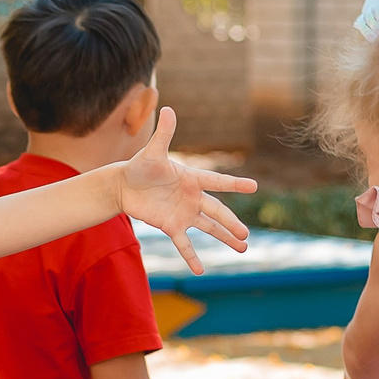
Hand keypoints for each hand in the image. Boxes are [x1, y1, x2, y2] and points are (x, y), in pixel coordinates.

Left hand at [114, 108, 254, 274]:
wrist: (125, 185)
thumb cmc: (141, 166)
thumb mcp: (152, 151)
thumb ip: (164, 133)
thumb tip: (168, 109)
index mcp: (192, 178)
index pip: (217, 182)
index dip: (234, 184)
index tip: (254, 186)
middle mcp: (193, 197)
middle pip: (217, 212)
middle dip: (231, 223)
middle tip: (246, 234)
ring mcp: (184, 213)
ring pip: (208, 228)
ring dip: (224, 238)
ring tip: (243, 248)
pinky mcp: (171, 226)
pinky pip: (183, 244)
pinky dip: (191, 256)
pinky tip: (200, 270)